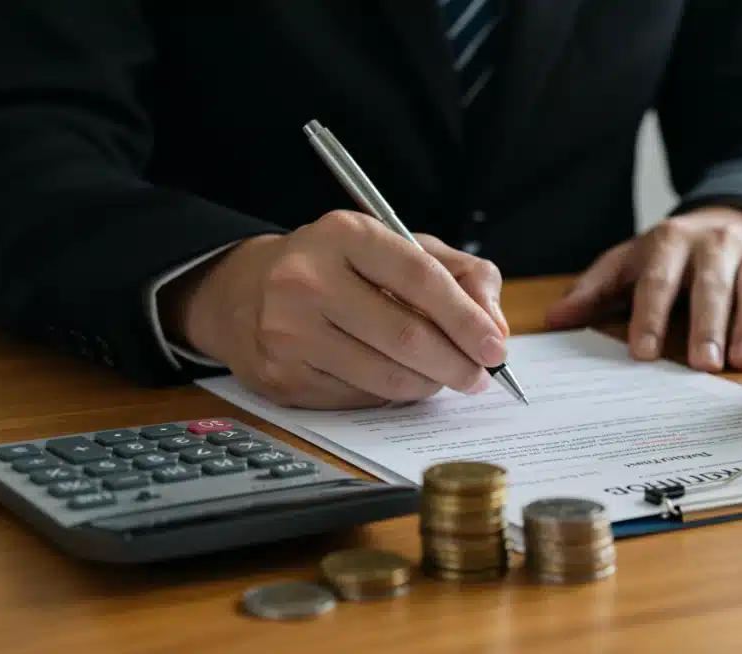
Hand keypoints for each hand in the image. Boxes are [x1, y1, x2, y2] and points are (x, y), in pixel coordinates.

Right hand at [160, 210, 509, 408]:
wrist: (246, 292)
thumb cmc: (340, 268)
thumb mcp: (399, 248)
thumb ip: (461, 275)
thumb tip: (495, 327)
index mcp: (344, 235)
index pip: (420, 278)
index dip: (466, 318)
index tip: (496, 348)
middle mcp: (307, 279)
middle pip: (405, 335)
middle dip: (456, 363)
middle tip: (478, 376)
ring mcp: (287, 331)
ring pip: (385, 376)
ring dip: (428, 384)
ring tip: (441, 377)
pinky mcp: (280, 375)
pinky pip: (358, 398)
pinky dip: (390, 395)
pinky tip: (394, 379)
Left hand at [544, 206, 741, 371]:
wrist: (733, 215)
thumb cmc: (672, 253)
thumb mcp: (629, 263)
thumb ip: (595, 291)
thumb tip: (555, 319)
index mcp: (666, 243)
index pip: (656, 281)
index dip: (651, 316)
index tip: (644, 352)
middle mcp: (709, 245)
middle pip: (708, 286)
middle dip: (705, 325)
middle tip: (703, 364)